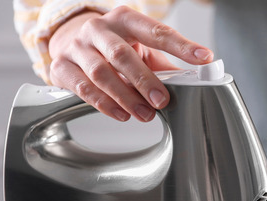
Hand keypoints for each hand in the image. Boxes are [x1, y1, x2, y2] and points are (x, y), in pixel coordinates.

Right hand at [47, 6, 213, 121]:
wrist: (70, 41)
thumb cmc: (114, 46)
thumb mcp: (141, 49)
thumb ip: (165, 66)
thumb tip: (195, 84)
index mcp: (125, 19)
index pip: (156, 31)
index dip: (182, 45)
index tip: (204, 58)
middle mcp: (98, 29)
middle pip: (121, 54)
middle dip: (144, 80)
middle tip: (162, 100)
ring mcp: (77, 47)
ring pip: (101, 73)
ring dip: (125, 97)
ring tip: (145, 114)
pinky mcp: (62, 67)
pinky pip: (83, 88)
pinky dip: (104, 104)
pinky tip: (121, 114)